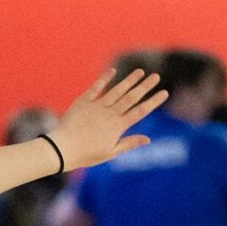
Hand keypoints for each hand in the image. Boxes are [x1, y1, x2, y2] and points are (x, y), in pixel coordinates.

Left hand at [51, 68, 167, 170]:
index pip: (140, 112)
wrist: (62, 149)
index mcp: (118, 127)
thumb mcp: (110, 153)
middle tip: (156, 76)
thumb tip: (148, 139)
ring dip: (129, 80)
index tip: (164, 92)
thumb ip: (129, 143)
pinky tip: (113, 71)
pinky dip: (104, 79)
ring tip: (140, 71)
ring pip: (117, 90)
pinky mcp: (83, 102)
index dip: (153, 101)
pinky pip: (96, 88)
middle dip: (145, 86)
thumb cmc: (86, 155)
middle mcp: (109, 114)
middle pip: (131, 98)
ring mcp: (96, 106)